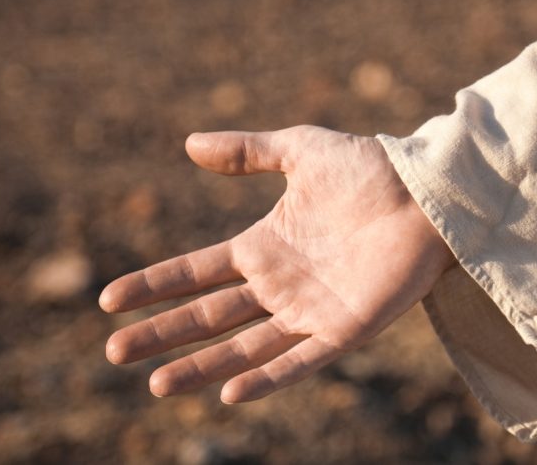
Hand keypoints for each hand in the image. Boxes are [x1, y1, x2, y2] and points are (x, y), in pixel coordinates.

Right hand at [99, 126, 454, 402]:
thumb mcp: (299, 150)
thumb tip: (188, 144)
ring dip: (200, 367)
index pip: (195, 273)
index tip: (109, 300)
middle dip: (160, 335)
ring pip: (243, 347)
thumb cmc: (369, 169)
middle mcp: (279, 284)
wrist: (428, 191)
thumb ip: (247, 151)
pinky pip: (299, 361)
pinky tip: (228, 392)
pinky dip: (265, 378)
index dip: (153, 285)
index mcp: (264, 246)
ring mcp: (309, 310)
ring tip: (155, 384)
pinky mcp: (345, 330)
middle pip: (207, 317)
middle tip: (114, 352)